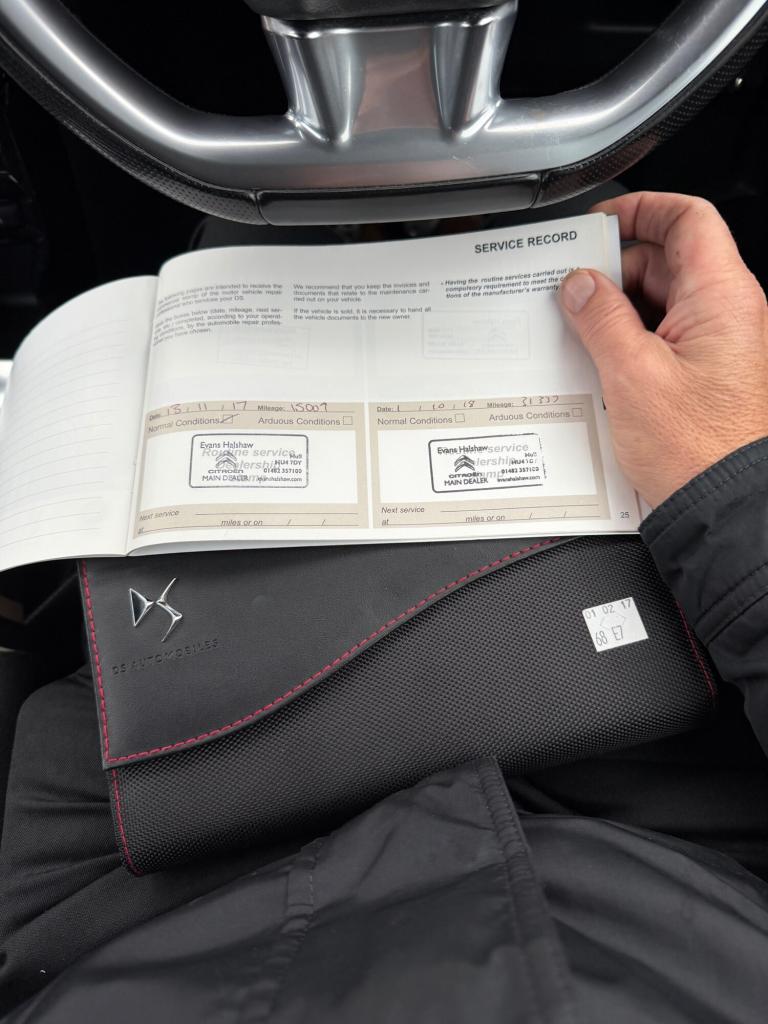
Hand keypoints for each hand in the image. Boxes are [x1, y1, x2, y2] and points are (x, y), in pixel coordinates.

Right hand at [558, 191, 767, 507]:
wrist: (724, 507)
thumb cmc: (700, 451)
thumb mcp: (633, 376)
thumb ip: (601, 319)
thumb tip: (580, 284)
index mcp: (722, 298)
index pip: (688, 219)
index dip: (642, 208)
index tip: (600, 221)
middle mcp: (727, 315)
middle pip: (667, 261)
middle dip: (615, 270)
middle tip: (570, 290)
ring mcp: (717, 345)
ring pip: (661, 302)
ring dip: (618, 310)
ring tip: (580, 332)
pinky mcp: (704, 374)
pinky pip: (662, 338)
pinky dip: (629, 340)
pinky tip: (599, 360)